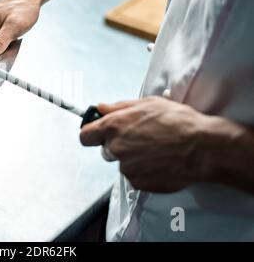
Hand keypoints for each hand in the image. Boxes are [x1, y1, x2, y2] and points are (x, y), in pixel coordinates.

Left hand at [80, 97, 212, 192]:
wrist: (202, 148)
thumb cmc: (178, 122)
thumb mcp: (148, 104)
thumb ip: (119, 107)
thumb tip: (101, 108)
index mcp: (115, 126)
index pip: (85, 136)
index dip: (92, 134)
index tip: (97, 134)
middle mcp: (116, 148)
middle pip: (105, 150)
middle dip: (117, 145)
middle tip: (139, 140)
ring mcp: (126, 167)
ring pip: (122, 163)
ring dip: (133, 159)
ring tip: (155, 150)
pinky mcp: (138, 182)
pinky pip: (135, 176)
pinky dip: (144, 171)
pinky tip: (159, 162)